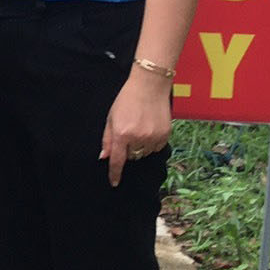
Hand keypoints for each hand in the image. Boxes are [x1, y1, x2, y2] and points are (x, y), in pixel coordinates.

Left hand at [101, 69, 174, 185]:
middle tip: (129, 133)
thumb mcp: (111, 118)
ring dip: (140, 147)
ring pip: (144, 153)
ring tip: (140, 128)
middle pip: (132, 157)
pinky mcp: (165, 135)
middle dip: (128, 150)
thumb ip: (108, 139)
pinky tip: (150, 128)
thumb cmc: (127, 100)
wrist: (150, 86)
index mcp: (122, 134)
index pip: (118, 160)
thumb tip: (105, 157)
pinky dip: (152, 143)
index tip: (114, 183)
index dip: (115, 173)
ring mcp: (153, 137)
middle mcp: (138, 138)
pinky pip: (156, 148)